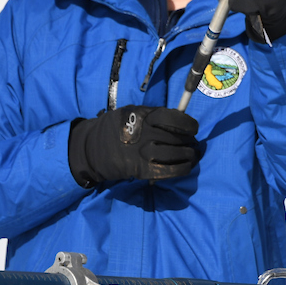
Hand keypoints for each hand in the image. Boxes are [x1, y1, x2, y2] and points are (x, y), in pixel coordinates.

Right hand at [68, 106, 198, 185]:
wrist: (91, 149)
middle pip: (177, 137)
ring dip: (190, 156)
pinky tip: (187, 167)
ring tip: (193, 156)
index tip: (193, 129)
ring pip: (177, 153)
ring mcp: (142, 151)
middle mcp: (144, 132)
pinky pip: (169, 170)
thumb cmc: (113, 129)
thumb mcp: (129, 114)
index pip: (174, 117)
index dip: (188, 124)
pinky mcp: (141, 169)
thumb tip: (178, 121)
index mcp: (142, 115)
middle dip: (190, 142)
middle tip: (194, 145)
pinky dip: (182, 169)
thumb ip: (151, 116)